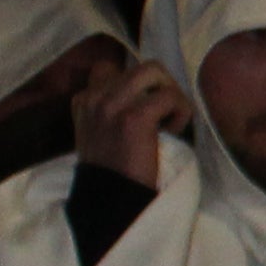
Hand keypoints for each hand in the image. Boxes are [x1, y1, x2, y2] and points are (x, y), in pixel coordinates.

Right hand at [73, 55, 195, 189]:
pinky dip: (181, 112)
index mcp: (83, 100)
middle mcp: (94, 97)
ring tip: (169, 119)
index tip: (144, 106)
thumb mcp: (99, 132)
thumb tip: (146, 93)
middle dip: (161, 86)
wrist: (109, 200)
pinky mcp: (134, 117)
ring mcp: (112, 105)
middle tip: (164, 113)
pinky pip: (171, 97)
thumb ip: (111, 109)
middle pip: (140, 66)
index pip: (110, 68)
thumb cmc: (112, 170)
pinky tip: (173, 132)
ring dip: (171, 93)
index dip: (136, 84)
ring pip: (155, 71)